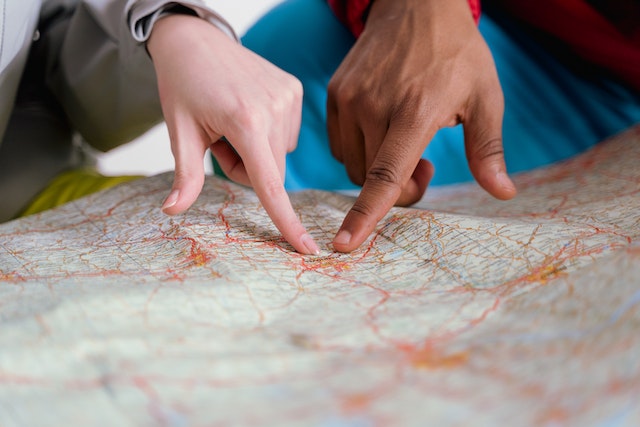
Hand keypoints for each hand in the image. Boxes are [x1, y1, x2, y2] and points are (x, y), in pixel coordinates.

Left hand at [147, 15, 318, 254]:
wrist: (194, 40)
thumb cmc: (182, 86)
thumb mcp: (180, 131)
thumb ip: (185, 176)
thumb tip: (171, 212)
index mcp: (245, 121)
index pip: (270, 184)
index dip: (287, 222)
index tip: (308, 250)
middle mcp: (275, 109)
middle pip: (271, 174)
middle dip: (246, 170)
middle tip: (219, 142)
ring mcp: (288, 97)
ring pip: (278, 156)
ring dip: (257, 153)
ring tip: (231, 123)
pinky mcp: (294, 90)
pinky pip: (285, 135)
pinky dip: (267, 134)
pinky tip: (248, 111)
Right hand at [327, 0, 516, 251]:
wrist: (416, 5)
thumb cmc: (457, 53)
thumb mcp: (485, 97)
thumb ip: (488, 150)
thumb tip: (503, 193)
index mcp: (414, 112)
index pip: (385, 176)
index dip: (366, 216)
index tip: (345, 245)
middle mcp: (374, 106)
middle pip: (371, 179)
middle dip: (399, 186)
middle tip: (426, 164)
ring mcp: (349, 98)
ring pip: (352, 164)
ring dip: (376, 168)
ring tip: (404, 140)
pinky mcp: (335, 93)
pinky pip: (340, 143)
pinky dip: (360, 149)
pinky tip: (383, 127)